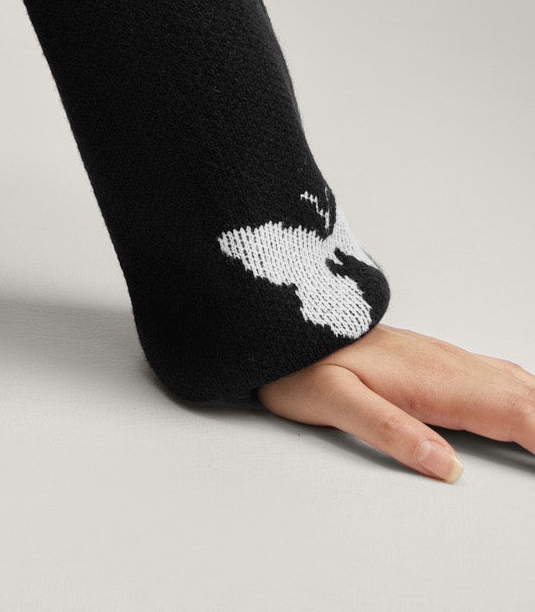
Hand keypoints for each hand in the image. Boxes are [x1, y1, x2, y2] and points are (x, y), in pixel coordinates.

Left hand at [256, 321, 534, 480]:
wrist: (279, 321)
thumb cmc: (300, 362)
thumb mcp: (332, 400)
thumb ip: (389, 430)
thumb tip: (446, 466)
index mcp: (432, 378)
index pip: (510, 410)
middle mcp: (446, 364)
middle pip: (521, 396)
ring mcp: (444, 360)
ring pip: (514, 383)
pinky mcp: (437, 362)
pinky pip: (498, 378)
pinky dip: (526, 398)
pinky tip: (528, 408)